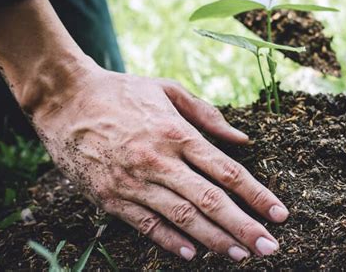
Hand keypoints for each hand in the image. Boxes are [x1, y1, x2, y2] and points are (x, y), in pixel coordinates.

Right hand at [33, 67, 288, 260]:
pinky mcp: (110, 197)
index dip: (257, 194)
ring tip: (241, 255)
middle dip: (244, 226)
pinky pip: (145, 224)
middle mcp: (159, 160)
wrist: (66, 100)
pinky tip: (194, 254)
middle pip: (210, 201)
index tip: (280, 213)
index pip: (227, 170)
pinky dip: (170, 241)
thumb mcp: (168, 90)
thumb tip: (243, 140)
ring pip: (182, 218)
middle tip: (270, 246)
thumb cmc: (123, 92)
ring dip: (215, 239)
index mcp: (176, 132)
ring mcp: (133, 182)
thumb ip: (208, 115)